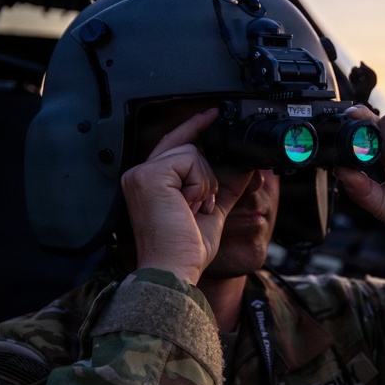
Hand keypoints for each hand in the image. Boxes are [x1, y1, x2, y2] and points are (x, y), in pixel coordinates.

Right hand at [121, 108, 252, 283]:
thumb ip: (225, 188)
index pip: (173, 145)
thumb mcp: (212, 212)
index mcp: (149, 183)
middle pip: (186, 146)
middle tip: (201, 206)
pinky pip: (190, 159)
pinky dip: (200, 184)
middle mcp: (139, 174)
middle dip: (207, 175)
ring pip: (192, 152)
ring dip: (205, 184)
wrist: (174, 269)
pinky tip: (190, 205)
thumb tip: (245, 169)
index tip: (213, 115)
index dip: (194, 128)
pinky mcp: (149, 175)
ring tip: (192, 210)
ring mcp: (141, 173)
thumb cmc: (185, 250)